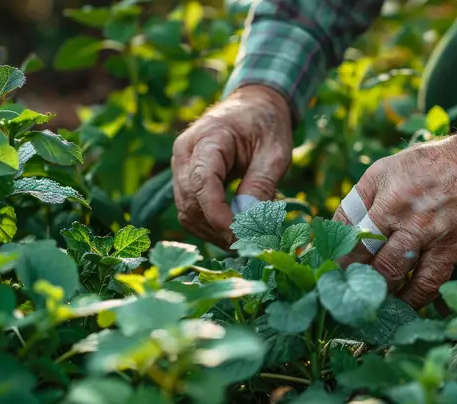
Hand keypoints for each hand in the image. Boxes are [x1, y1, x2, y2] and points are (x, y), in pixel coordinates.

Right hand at [172, 85, 292, 248]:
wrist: (254, 106)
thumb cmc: (267, 125)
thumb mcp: (275, 152)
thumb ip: (261, 185)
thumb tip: (249, 224)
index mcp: (207, 138)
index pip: (201, 182)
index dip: (217, 214)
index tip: (239, 235)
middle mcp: (185, 153)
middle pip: (190, 202)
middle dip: (218, 228)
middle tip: (250, 244)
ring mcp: (181, 167)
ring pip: (187, 212)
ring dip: (213, 232)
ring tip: (244, 241)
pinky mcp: (186, 179)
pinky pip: (191, 210)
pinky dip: (210, 226)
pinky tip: (233, 232)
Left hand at [333, 121, 456, 308]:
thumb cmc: (429, 164)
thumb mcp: (386, 169)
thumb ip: (358, 199)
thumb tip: (335, 228)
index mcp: (391, 203)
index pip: (359, 243)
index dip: (344, 263)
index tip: (334, 274)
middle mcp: (414, 225)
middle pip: (383, 268)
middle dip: (365, 285)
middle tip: (353, 295)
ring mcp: (440, 241)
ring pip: (411, 283)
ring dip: (392, 298)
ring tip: (378, 305)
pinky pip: (435, 283)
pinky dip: (419, 297)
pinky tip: (407, 301)